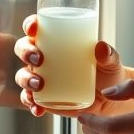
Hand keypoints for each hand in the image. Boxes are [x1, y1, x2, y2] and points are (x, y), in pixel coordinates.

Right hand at [13, 14, 133, 117]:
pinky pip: (30, 99)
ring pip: (23, 75)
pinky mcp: (44, 97)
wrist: (109, 97)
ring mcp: (42, 77)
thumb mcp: (111, 61)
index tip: (33, 29)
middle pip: (24, 49)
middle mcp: (44, 56)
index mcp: (57, 40)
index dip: (31, 24)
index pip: (37, 28)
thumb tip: (101, 47)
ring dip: (26, 79)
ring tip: (39, 84)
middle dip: (26, 52)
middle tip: (38, 59)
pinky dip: (30, 103)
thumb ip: (109, 55)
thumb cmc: (108, 71)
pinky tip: (37, 108)